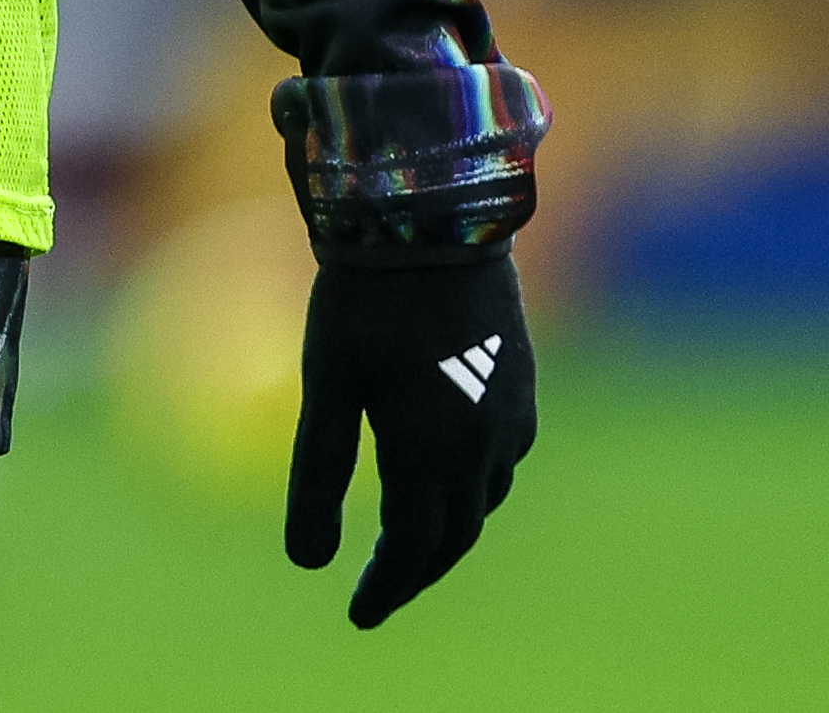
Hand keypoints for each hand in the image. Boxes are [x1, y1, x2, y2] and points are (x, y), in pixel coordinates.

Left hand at [284, 253, 532, 628]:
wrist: (435, 215)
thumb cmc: (365, 297)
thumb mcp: (327, 384)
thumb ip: (317, 475)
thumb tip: (306, 562)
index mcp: (432, 455)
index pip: (412, 549)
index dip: (386, 587)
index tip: (358, 614)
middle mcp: (483, 446)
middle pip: (455, 535)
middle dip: (417, 570)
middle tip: (381, 591)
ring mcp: (511, 412)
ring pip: (486, 498)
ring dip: (451, 530)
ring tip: (414, 540)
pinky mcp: (522, 380)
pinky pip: (506, 457)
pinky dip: (476, 484)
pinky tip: (455, 470)